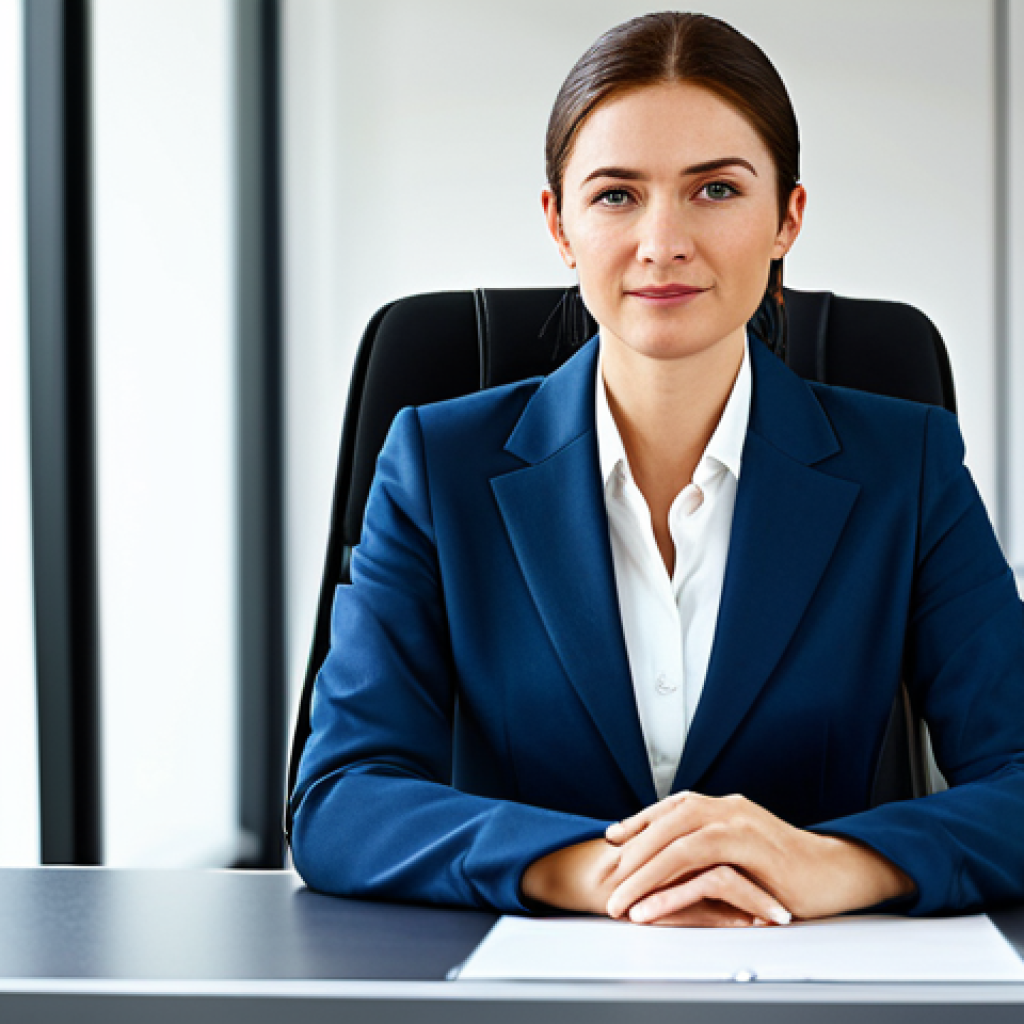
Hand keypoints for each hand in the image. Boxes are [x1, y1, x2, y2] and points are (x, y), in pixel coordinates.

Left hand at [604, 791, 915, 924]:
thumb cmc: (792, 868)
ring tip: (620, 902)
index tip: (613, 837)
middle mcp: (729, 809)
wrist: (839, 873)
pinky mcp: (754, 853)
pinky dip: (673, 887)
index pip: (671, 807)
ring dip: (643, 874)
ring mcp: (742, 827)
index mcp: (725, 806)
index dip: (639, 821)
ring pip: (678, 843)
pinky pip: (702, 868)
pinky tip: (652, 906)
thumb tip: (677, 858)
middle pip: (666, 823)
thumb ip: (715, 846)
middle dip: (632, 854)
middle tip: (609, 882)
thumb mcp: (745, 849)